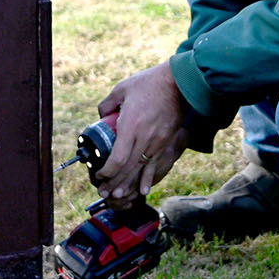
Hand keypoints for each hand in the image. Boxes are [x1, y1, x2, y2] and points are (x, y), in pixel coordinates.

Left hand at [94, 60, 188, 206]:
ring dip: (128, 184)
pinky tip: (142, 191)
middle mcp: (144, 138)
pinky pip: (154, 165)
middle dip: (113, 183)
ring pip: (140, 169)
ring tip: (117, 196)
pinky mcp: (165, 143)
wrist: (180, 83)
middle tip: (102, 192)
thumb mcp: (122, 89)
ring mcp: (156, 142)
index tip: (99, 174)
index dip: (107, 171)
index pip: (118, 159)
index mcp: (131, 125)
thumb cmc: (150, 83)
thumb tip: (102, 116)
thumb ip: (108, 104)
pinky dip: (147, 179)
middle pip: (127, 169)